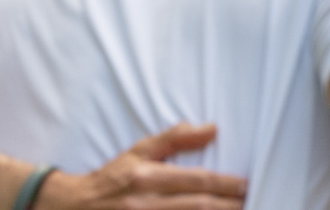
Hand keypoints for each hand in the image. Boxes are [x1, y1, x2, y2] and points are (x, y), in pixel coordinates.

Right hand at [40, 123, 246, 208]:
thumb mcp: (138, 152)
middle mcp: (146, 203)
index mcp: (146, 176)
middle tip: (252, 202)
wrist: (77, 207)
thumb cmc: (114, 178)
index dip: (225, 184)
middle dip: (229, 206)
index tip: (246, 184)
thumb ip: (173, 139)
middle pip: (198, 206)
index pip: (195, 181)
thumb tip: (212, 128)